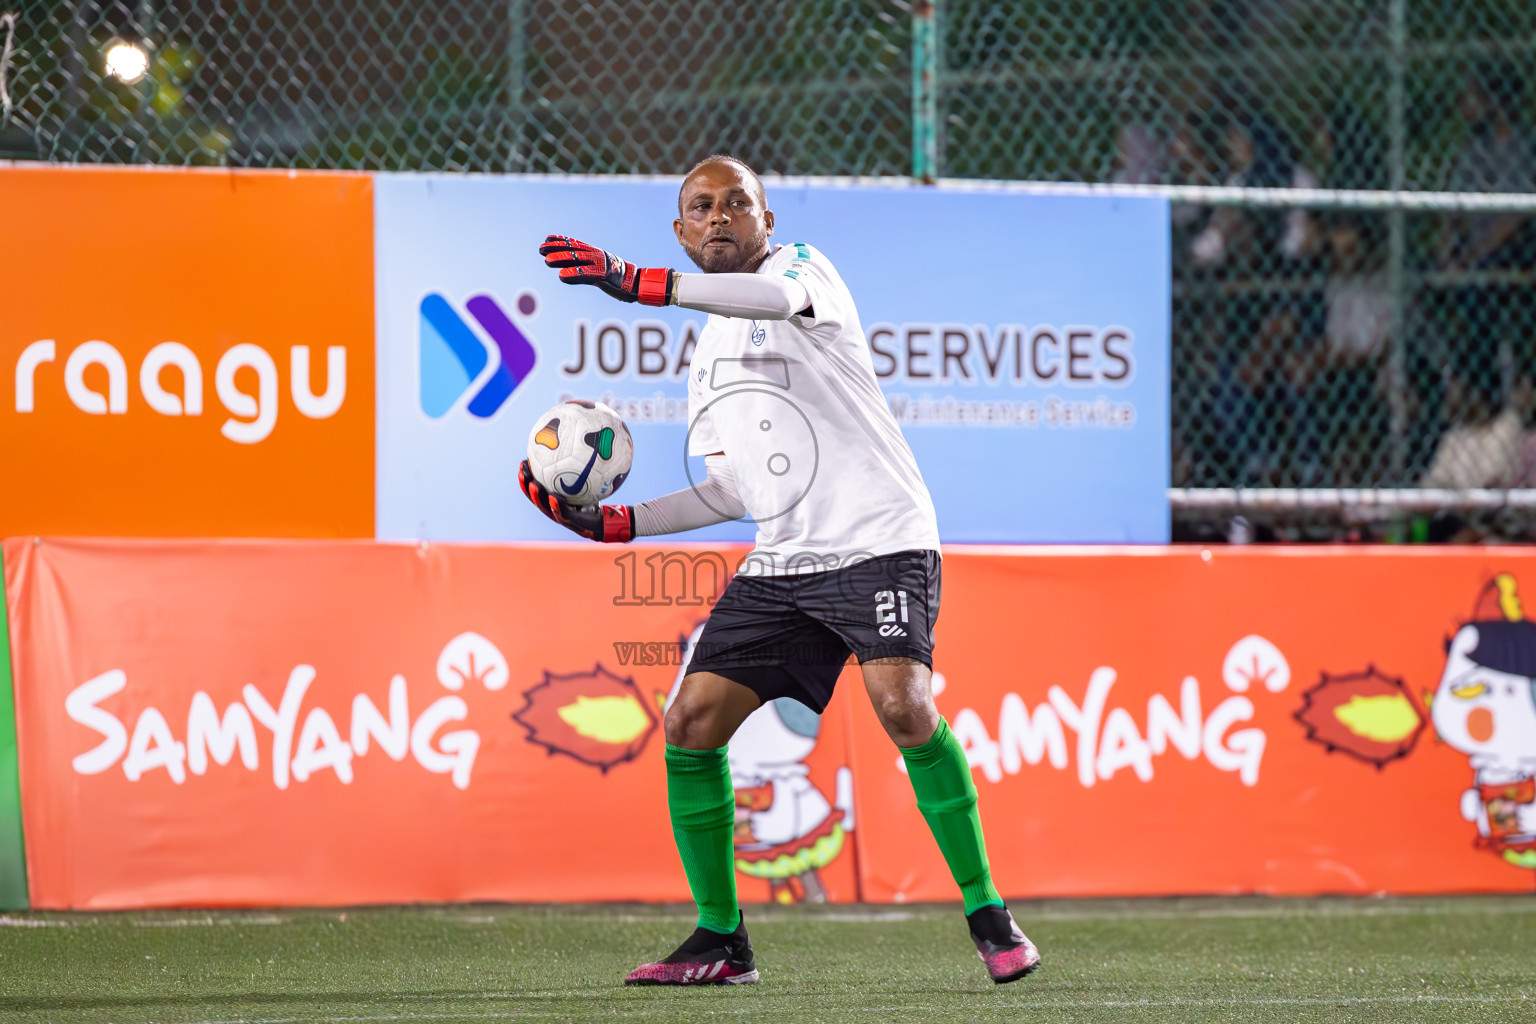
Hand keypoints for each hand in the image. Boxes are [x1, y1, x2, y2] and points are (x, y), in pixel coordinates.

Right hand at [518, 460, 633, 542]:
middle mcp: (552, 506)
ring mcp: (559, 515)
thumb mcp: (586, 480)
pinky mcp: (570, 522)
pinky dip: (557, 506)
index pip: (535, 485)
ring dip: (537, 496)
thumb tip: (579, 443)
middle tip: (522, 471)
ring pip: (544, 506)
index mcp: (551, 497)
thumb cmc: (593, 498)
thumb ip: (580, 465)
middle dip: (526, 484)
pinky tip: (554, 497)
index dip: (527, 476)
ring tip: (533, 485)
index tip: (523, 462)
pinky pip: (562, 513)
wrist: (602, 519)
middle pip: (534, 495)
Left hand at [539, 235, 675, 306]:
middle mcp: (596, 255)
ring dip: (561, 259)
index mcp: (595, 253)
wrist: (635, 284)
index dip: (560, 241)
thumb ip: (579, 273)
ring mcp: (600, 264)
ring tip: (547, 260)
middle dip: (556, 249)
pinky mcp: (604, 275)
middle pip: (573, 250)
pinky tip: (561, 275)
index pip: (574, 244)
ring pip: (577, 259)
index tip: (546, 239)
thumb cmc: (615, 280)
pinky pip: (586, 274)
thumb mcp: (595, 274)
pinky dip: (573, 274)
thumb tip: (562, 274)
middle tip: (541, 249)